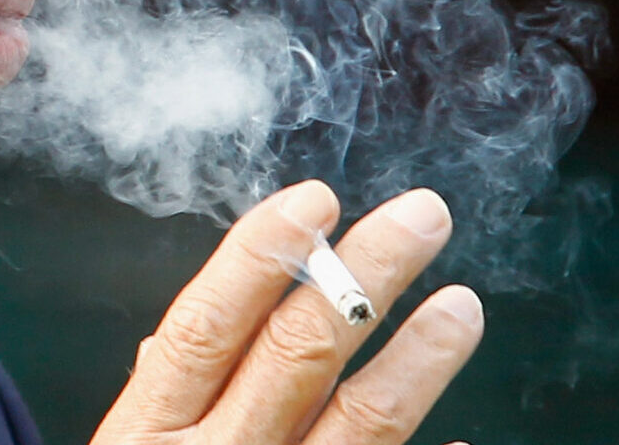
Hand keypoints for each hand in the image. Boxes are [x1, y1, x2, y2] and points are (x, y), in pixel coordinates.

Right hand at [92, 181, 483, 444]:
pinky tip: (469, 439)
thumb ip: (173, 386)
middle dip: (364, 274)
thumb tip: (216, 305)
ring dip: (417, 360)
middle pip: (295, 354)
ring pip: (358, 425)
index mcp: (150, 430)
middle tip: (425, 214)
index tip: (317, 198)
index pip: (206, 325)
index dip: (258, 257)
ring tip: (464, 304)